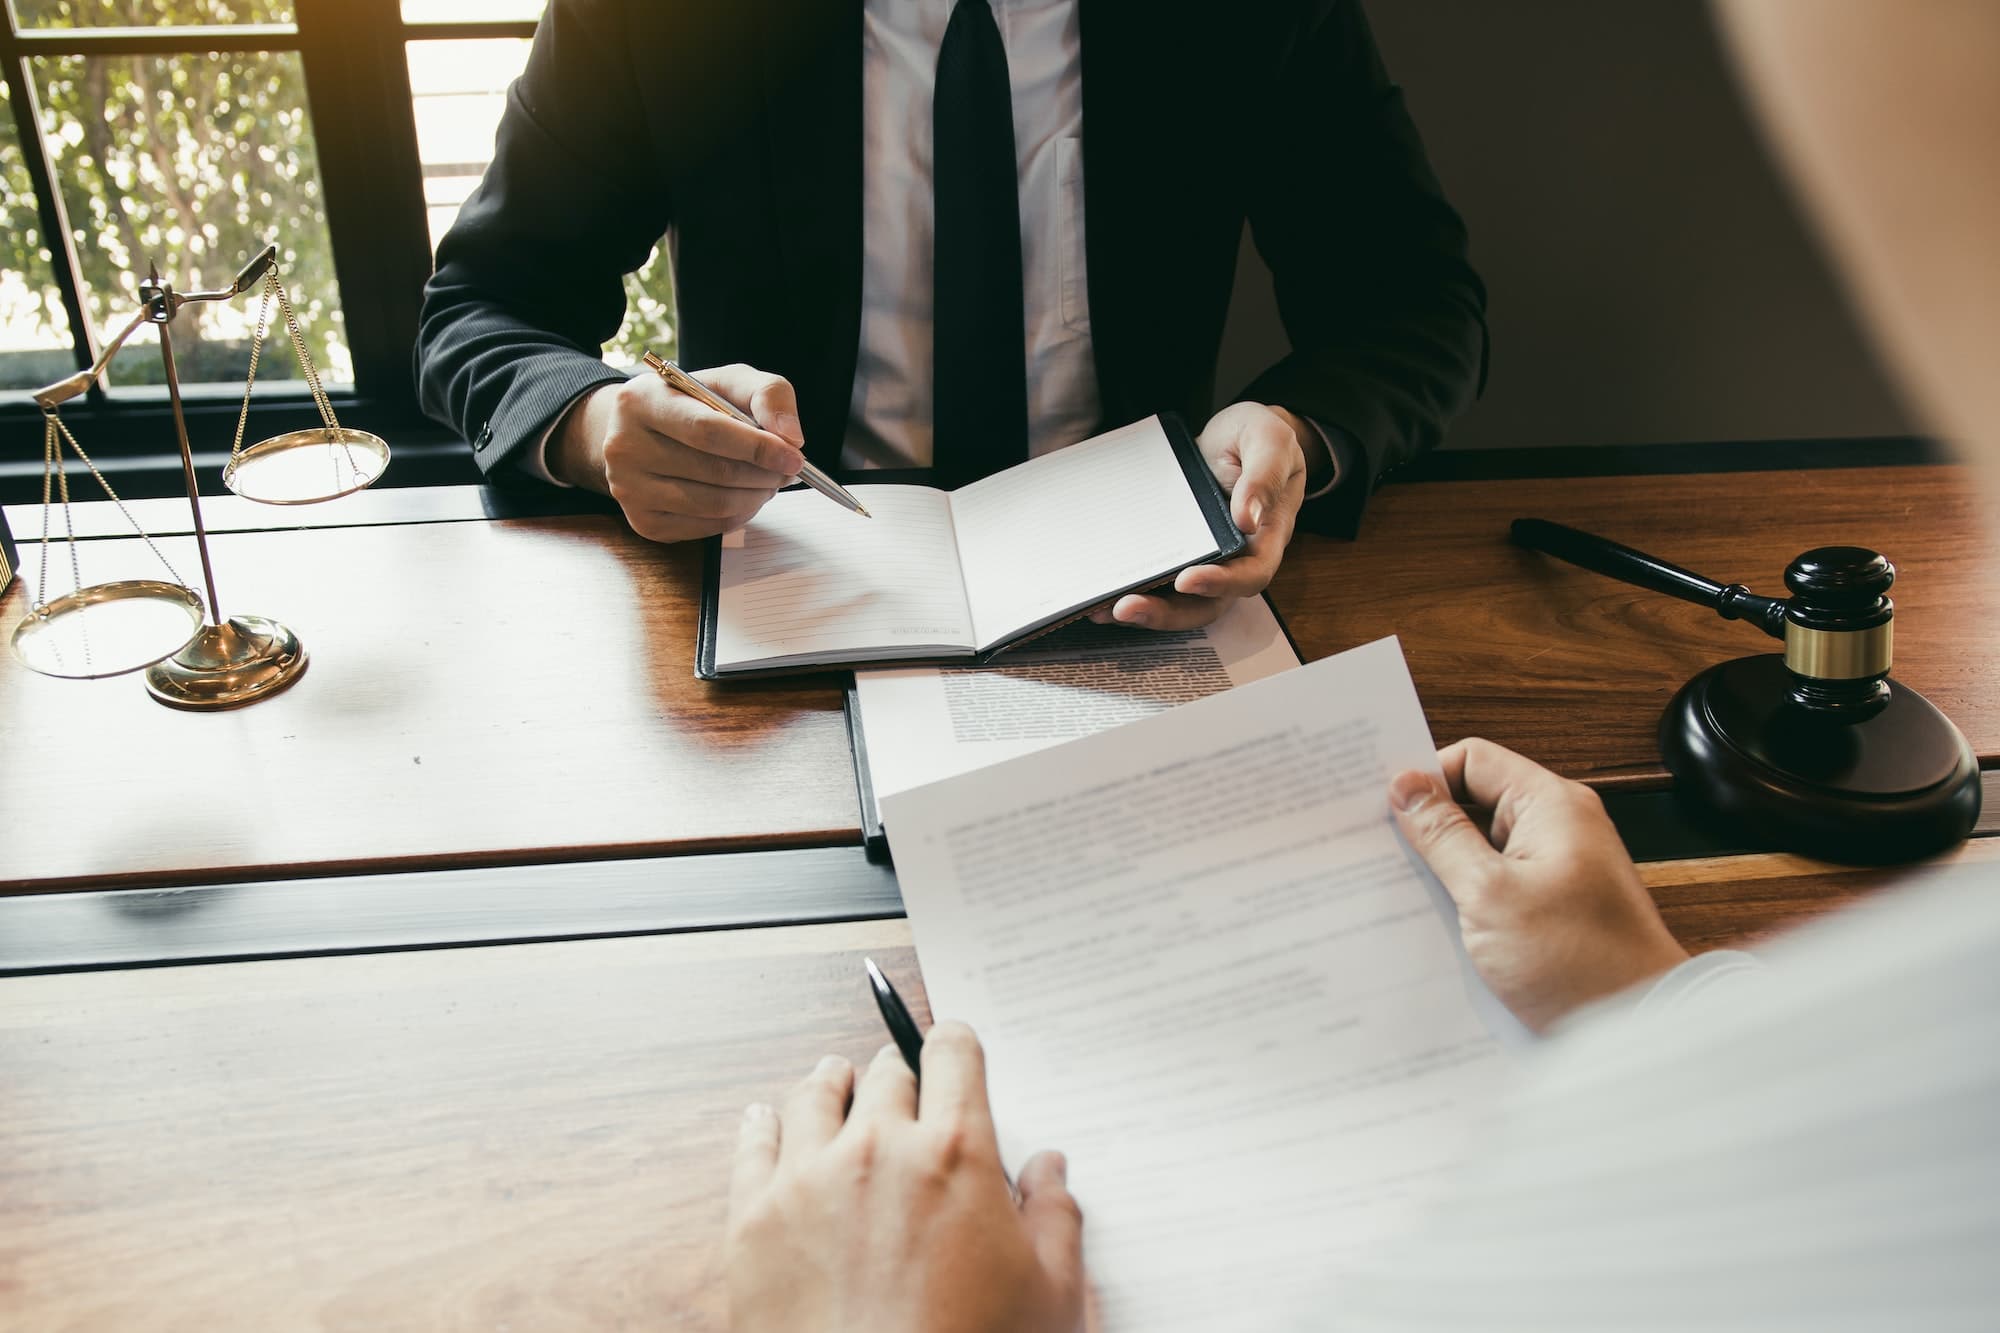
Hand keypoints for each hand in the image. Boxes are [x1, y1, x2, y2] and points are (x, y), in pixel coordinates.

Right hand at [550, 363, 807, 542]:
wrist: (638, 433)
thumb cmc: (689, 404)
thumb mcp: (727, 381)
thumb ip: (766, 394)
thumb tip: (790, 436)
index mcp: (642, 401)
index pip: (707, 431)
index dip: (758, 447)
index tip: (794, 456)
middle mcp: (625, 447)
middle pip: (716, 472)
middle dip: (765, 474)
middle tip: (787, 468)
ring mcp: (629, 490)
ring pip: (715, 505)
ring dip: (756, 496)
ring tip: (767, 480)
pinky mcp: (644, 522)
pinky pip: (708, 527)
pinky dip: (739, 515)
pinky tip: (744, 495)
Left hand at [727, 1025, 1085, 1332]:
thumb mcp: (1050, 1297)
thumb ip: (1057, 1219)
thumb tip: (1049, 1171)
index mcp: (956, 1153)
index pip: (953, 1053)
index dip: (955, 1047)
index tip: (953, 1052)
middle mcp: (878, 1148)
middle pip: (885, 1072)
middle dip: (899, 1078)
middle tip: (903, 1092)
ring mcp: (807, 1179)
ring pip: (814, 1095)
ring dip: (833, 1086)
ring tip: (837, 1083)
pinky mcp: (752, 1219)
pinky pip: (752, 1143)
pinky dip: (764, 1124)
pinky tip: (767, 1121)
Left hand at [1091, 402, 1309, 630]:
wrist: (1233, 436)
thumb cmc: (1256, 437)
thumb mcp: (1268, 439)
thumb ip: (1264, 474)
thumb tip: (1248, 519)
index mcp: (1265, 538)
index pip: (1250, 575)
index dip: (1220, 584)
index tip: (1186, 579)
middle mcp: (1236, 559)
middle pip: (1207, 604)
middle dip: (1166, 612)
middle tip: (1125, 607)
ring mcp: (1205, 560)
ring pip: (1179, 603)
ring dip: (1144, 610)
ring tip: (1101, 609)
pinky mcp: (1178, 553)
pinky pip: (1159, 582)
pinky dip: (1133, 590)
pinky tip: (1100, 593)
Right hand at [1389, 738, 1689, 1032]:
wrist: (1640, 1029)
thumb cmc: (1580, 963)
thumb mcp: (1489, 894)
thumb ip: (1444, 836)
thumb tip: (1407, 787)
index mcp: (1551, 805)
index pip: (1472, 759)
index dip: (1425, 777)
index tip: (1383, 808)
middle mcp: (1558, 828)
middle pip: (1475, 802)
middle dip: (1428, 827)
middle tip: (1382, 851)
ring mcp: (1558, 868)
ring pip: (1481, 848)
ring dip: (1445, 868)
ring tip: (1407, 892)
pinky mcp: (1553, 906)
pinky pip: (1497, 884)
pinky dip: (1467, 897)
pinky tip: (1439, 923)